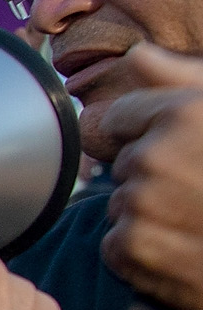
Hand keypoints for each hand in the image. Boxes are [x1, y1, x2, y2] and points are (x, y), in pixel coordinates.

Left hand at [94, 43, 202, 309]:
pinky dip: (144, 255)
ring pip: (121, 204)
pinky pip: (116, 246)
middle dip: (156, 178)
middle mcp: (156, 155)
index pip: (121, 118)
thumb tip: (135, 54)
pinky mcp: (135, 249)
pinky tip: (188, 253)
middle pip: (123, 164)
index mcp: (184, 114)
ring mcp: (143, 204)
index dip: (151, 137)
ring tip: (202, 224)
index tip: (190, 156)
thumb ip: (182, 80)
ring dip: (152, 216)